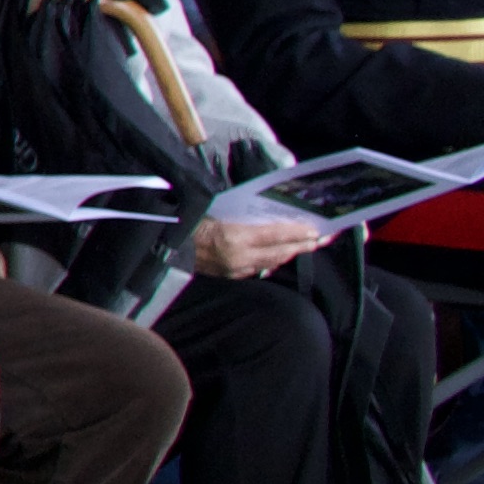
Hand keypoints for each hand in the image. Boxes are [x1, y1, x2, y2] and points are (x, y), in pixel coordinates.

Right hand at [187, 209, 328, 278]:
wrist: (161, 244)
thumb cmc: (185, 220)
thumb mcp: (213, 208)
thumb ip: (240, 212)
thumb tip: (266, 211)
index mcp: (234, 237)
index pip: (275, 235)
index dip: (298, 233)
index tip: (316, 230)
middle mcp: (238, 257)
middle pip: (280, 252)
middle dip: (303, 245)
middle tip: (322, 239)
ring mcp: (235, 269)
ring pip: (272, 262)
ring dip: (291, 253)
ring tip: (306, 245)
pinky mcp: (230, 275)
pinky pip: (259, 267)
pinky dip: (273, 260)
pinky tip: (280, 254)